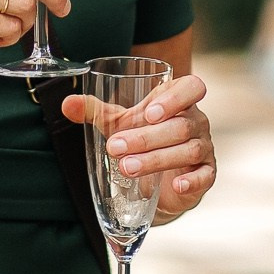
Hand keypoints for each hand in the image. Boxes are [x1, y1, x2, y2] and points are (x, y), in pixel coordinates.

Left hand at [61, 73, 215, 221]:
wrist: (158, 179)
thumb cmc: (142, 139)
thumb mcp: (119, 124)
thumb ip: (95, 111)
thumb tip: (67, 103)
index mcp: (180, 101)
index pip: (191, 87)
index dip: (174, 98)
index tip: (149, 113)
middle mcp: (196, 121)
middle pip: (179, 125)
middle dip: (145, 137)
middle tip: (115, 147)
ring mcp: (204, 148)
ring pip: (188, 149)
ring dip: (157, 159)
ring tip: (127, 167)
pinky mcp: (206, 174)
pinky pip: (205, 175)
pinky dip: (192, 180)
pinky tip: (177, 185)